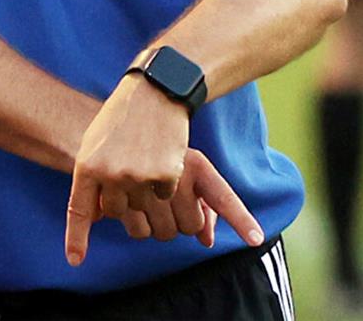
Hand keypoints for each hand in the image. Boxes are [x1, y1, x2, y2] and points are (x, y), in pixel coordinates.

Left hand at [64, 74, 193, 263]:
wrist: (152, 93)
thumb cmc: (120, 119)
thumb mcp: (95, 145)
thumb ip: (93, 179)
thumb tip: (99, 215)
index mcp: (87, 166)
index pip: (78, 210)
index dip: (77, 237)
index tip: (75, 260)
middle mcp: (111, 175)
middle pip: (121, 217)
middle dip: (132, 210)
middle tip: (137, 186)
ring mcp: (139, 176)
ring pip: (149, 215)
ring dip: (155, 205)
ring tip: (150, 175)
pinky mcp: (167, 175)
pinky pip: (169, 197)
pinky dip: (169, 185)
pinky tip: (163, 163)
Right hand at [108, 148, 259, 247]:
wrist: (106, 120)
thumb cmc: (150, 147)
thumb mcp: (183, 166)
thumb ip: (201, 204)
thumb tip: (207, 241)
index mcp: (196, 164)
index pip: (222, 198)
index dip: (241, 220)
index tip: (256, 240)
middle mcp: (174, 172)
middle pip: (190, 226)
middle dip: (176, 222)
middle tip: (160, 201)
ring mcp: (145, 180)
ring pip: (162, 232)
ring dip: (151, 225)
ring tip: (139, 199)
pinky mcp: (120, 191)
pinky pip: (138, 230)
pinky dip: (133, 224)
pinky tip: (123, 206)